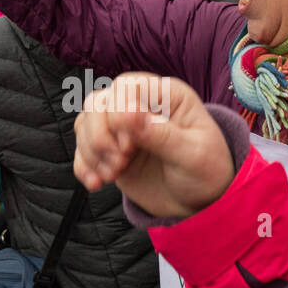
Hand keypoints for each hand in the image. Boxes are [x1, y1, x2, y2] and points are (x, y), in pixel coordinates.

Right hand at [73, 73, 234, 219]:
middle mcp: (140, 105)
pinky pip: (82, 148)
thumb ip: (162, 134)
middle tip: (120, 163)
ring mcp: (121, 127)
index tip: (130, 146)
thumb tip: (128, 113)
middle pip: (98, 102)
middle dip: (100, 136)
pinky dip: (83, 166)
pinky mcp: (110, 149)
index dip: (118, 113)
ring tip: (112, 175)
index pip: (126, 86)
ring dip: (91, 151)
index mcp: (167, 95)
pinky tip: (96, 184)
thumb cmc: (205, 172)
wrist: (198, 201)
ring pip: (86, 122)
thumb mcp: (192, 155)